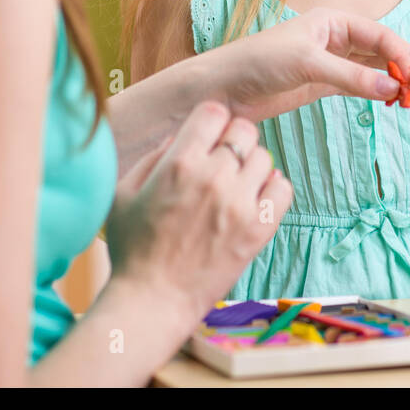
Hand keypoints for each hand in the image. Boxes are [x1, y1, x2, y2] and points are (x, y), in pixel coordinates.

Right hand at [105, 101, 292, 323]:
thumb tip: (180, 137)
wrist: (153, 298)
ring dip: (252, 168)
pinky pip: (284, 189)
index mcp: (179, 163)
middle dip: (234, 141)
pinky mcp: (259, 228)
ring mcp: (239, 203)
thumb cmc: (133, 247)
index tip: (208, 137)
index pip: (214, 111)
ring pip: (265, 157)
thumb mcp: (125, 193)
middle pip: (244, 130)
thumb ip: (153, 157)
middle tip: (223, 162)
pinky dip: (274, 190)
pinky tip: (255, 201)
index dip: (212, 121)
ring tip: (237, 187)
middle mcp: (213, 177)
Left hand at [200, 7, 409, 124]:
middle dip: (405, 66)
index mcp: (331, 20)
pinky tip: (393, 101)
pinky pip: (360, 85)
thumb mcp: (307, 64)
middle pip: (381, 50)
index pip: (378, 34)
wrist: (223, 88)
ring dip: (395, 80)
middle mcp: (334, 38)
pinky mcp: (322, 84)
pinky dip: (377, 92)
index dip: (402, 53)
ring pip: (373, 68)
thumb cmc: (258, 63)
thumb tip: (392, 88)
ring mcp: (330, 62)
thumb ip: (350, 76)